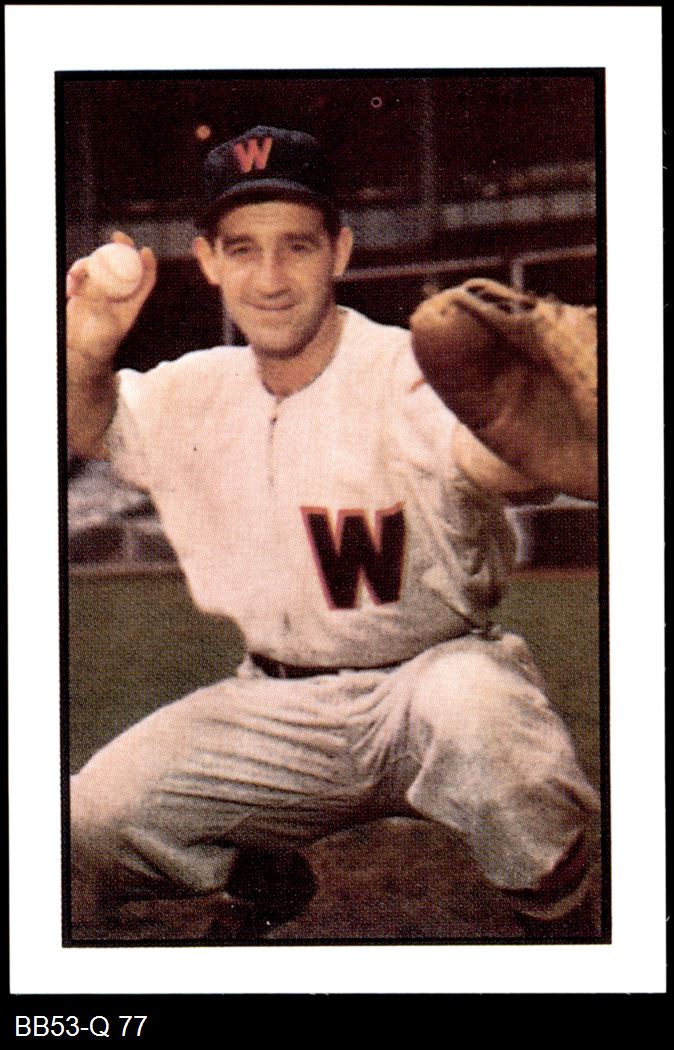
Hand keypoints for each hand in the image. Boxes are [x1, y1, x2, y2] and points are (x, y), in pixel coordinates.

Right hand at [66, 231, 156, 366]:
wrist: (81, 352)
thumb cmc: (100, 343)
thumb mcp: (111, 326)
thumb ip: (111, 308)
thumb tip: (105, 288)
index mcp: (131, 302)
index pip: (145, 279)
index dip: (148, 264)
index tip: (145, 251)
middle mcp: (117, 293)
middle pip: (123, 264)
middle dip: (122, 246)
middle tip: (118, 235)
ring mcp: (100, 290)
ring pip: (99, 265)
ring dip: (90, 262)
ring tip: (77, 275)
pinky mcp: (83, 291)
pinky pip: (80, 275)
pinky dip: (75, 275)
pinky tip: (70, 288)